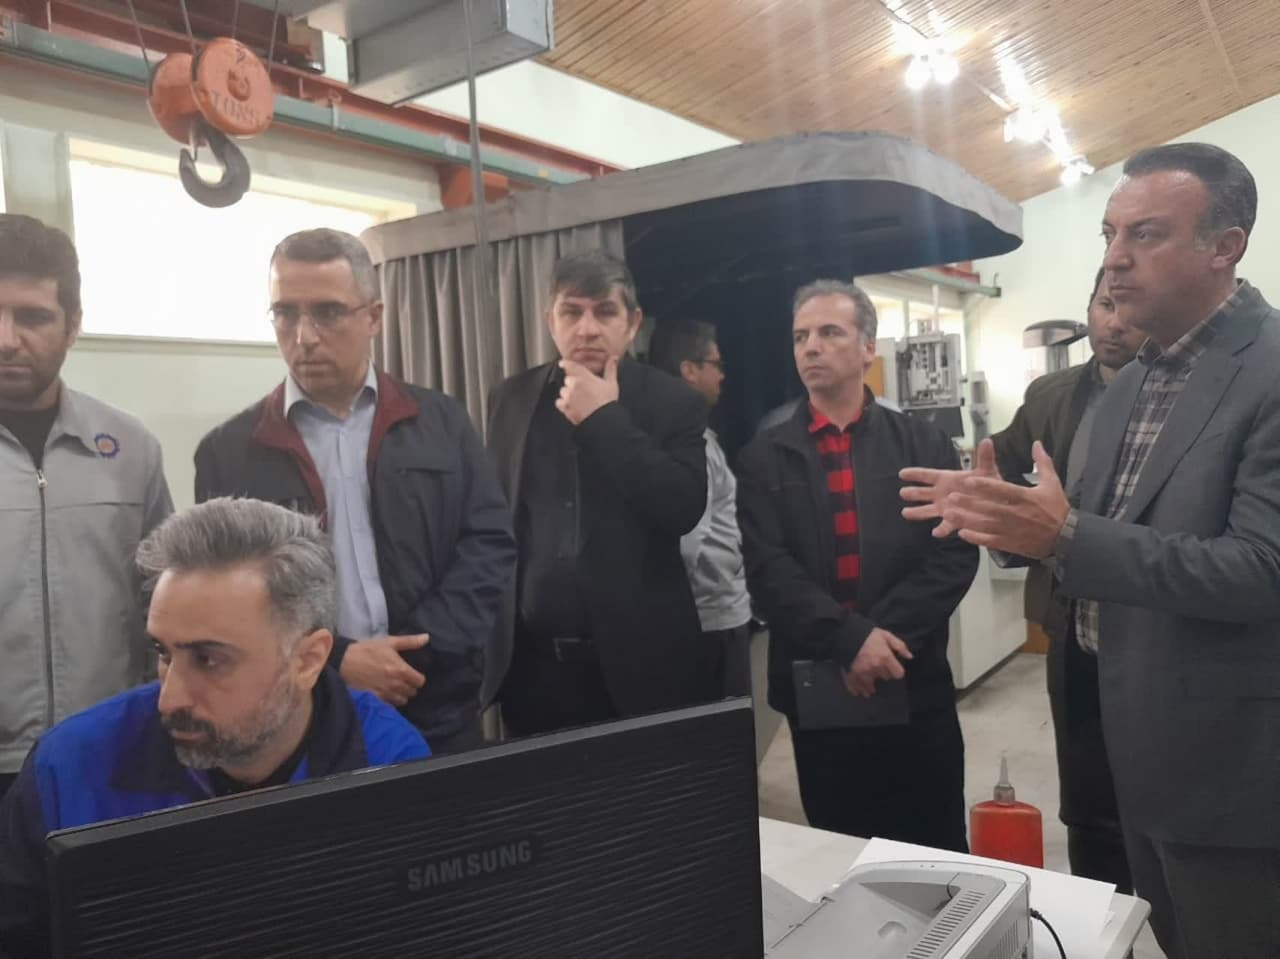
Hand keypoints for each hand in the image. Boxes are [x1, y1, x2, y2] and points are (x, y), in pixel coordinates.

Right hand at [339, 634, 428, 706]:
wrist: (343, 662)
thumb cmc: (367, 650)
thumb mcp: (389, 642)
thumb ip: (410, 642)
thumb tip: (427, 638)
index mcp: (401, 670)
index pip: (420, 682)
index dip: (418, 678)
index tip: (412, 675)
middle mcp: (395, 684)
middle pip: (412, 692)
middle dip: (410, 686)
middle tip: (402, 680)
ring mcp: (385, 694)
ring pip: (402, 701)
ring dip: (401, 695)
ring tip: (394, 687)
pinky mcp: (375, 700)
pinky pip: (389, 705)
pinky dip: (390, 701)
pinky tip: (385, 693)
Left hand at [556, 356, 619, 424]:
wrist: (603, 421)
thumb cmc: (607, 403)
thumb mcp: (611, 384)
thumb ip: (610, 369)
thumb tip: (613, 358)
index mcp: (584, 377)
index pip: (570, 365)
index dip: (565, 364)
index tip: (563, 363)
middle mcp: (573, 385)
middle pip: (568, 379)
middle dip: (573, 383)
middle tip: (583, 390)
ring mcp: (568, 397)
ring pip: (563, 391)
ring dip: (568, 393)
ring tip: (580, 400)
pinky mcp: (565, 407)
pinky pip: (559, 402)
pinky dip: (564, 403)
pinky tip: (573, 406)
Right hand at [843, 628, 913, 696]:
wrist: (846, 633)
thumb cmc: (868, 634)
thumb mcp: (886, 635)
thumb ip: (899, 646)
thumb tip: (910, 657)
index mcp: (885, 658)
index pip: (898, 674)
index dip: (896, 670)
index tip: (892, 667)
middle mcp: (875, 668)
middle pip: (885, 678)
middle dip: (883, 674)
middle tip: (879, 669)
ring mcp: (863, 673)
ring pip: (871, 687)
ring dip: (871, 686)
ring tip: (870, 686)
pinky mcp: (851, 675)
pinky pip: (855, 687)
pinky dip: (857, 689)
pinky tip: (858, 691)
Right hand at [900, 438, 998, 536]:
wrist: (998, 503)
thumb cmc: (990, 485)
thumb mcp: (987, 471)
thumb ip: (985, 457)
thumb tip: (986, 441)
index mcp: (947, 479)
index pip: (927, 475)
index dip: (914, 474)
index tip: (902, 473)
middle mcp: (942, 493)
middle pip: (923, 493)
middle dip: (913, 493)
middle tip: (902, 492)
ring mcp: (946, 508)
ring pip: (927, 510)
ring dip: (917, 512)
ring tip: (905, 513)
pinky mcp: (954, 521)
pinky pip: (945, 526)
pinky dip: (941, 530)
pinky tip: (936, 533)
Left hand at [941, 442, 1068, 558]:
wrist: (1066, 538)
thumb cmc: (1057, 509)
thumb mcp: (1052, 484)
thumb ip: (1042, 463)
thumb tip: (1036, 443)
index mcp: (1025, 498)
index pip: (1002, 490)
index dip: (985, 486)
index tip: (969, 481)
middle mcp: (1016, 514)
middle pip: (989, 508)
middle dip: (969, 503)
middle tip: (952, 497)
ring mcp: (1012, 530)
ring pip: (986, 525)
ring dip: (967, 520)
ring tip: (949, 514)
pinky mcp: (1010, 543)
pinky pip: (990, 541)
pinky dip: (976, 538)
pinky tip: (962, 533)